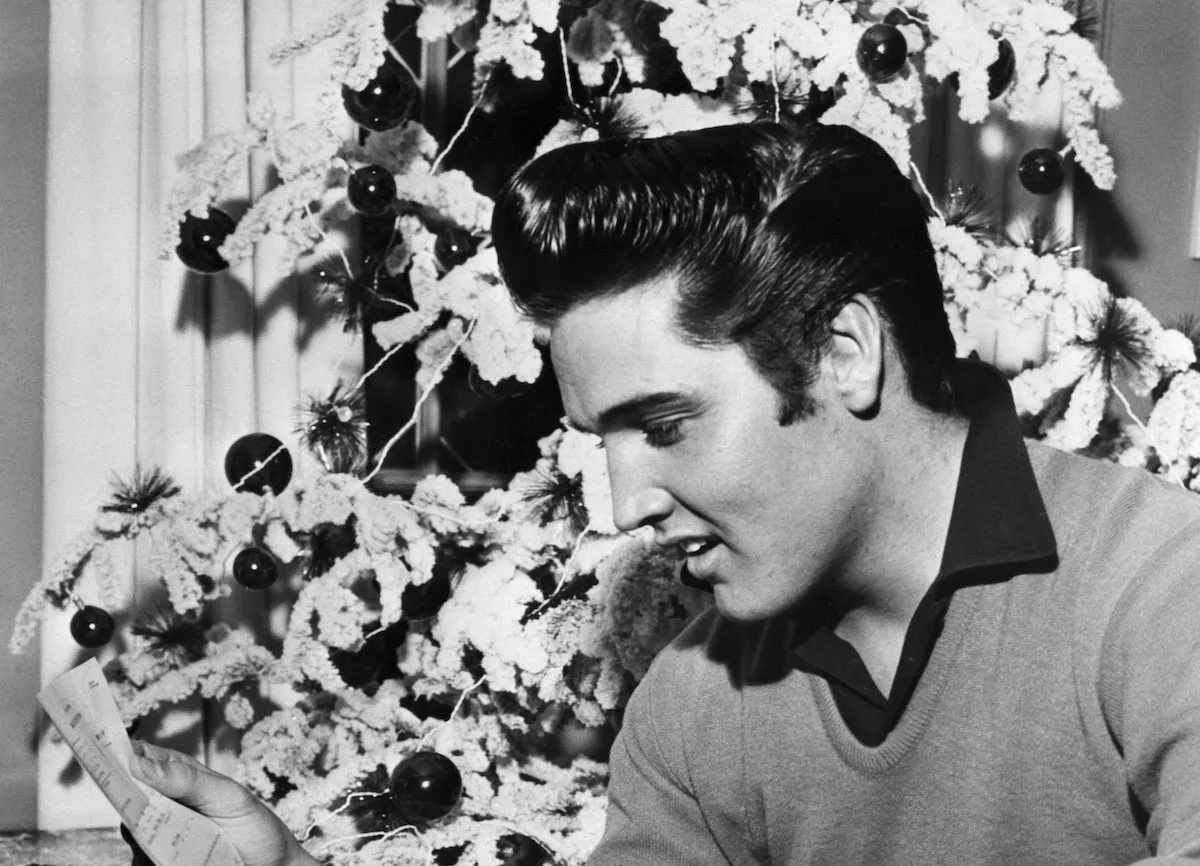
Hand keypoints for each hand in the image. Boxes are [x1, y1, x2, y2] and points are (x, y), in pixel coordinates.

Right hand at [129, 740, 319, 865]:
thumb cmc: (253, 825)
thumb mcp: (228, 797)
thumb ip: (187, 779)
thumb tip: (138, 762)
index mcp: (177, 776)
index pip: (138, 758)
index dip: (115, 752)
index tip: (97, 750)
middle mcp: (161, 804)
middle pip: (124, 798)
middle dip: (122, 799)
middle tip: (141, 802)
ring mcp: (158, 836)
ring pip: (131, 835)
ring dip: (145, 838)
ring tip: (180, 840)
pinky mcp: (157, 863)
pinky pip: (141, 862)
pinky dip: (151, 861)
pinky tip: (175, 860)